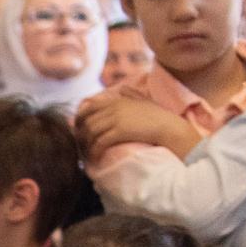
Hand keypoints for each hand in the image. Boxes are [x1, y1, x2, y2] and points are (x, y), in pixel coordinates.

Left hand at [75, 91, 201, 160]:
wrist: (168, 127)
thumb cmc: (158, 116)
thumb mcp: (144, 100)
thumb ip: (131, 94)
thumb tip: (122, 88)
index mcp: (117, 101)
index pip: (89, 107)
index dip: (79, 119)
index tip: (78, 130)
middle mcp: (114, 108)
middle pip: (86, 121)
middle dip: (80, 135)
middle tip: (80, 146)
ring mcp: (116, 119)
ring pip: (90, 132)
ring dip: (86, 145)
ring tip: (87, 154)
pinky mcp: (119, 132)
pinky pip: (99, 142)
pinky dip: (95, 151)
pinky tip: (96, 158)